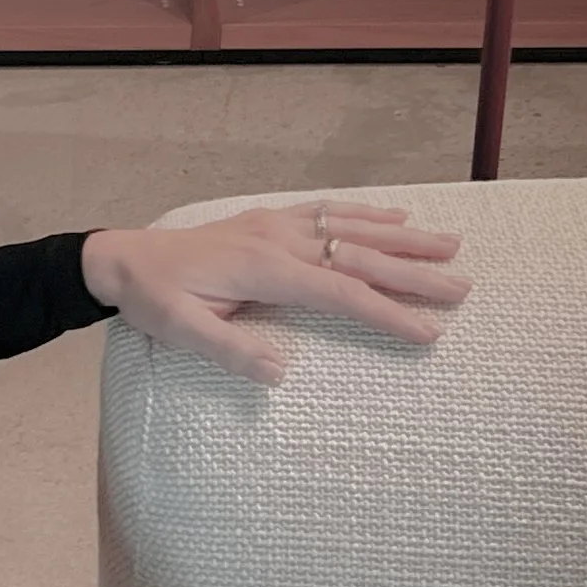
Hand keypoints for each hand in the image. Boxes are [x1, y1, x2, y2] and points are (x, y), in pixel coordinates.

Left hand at [80, 201, 469, 384]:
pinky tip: (397, 216)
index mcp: (264, 270)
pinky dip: (366, 212)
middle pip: (359, 257)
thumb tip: (282, 375)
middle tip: (464, 288)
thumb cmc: (153, 298)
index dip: (387, 313)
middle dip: (414, 273)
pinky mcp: (269, 219)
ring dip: (404, 238)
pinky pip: (328, 211)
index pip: (341, 294)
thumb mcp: (180, 332)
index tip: (429, 331)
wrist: (122, 257)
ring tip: (451, 246)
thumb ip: (229, 351)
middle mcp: (278, 240)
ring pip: (353, 228)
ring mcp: (276, 225)